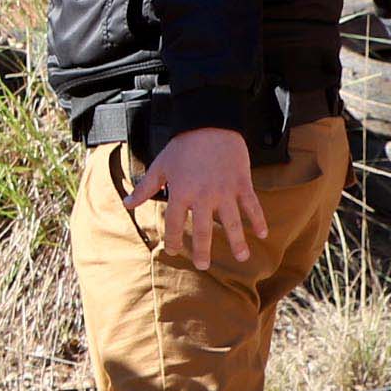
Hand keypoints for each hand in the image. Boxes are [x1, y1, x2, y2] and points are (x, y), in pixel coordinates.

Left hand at [127, 125, 265, 269]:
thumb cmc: (182, 146)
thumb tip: (127, 204)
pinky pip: (252, 205)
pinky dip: (258, 219)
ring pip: (231, 222)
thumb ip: (145, 188)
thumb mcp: (160, 166)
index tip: (173, 250)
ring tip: (242, 258)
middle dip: (202, 250)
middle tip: (203, 266)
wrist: (210, 124)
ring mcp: (224, 191)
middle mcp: (203, 196)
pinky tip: (262, 233)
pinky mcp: (241, 183)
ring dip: (236, 241)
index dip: (173, 239)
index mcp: (181, 193)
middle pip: (203, 230)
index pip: (174, 223)